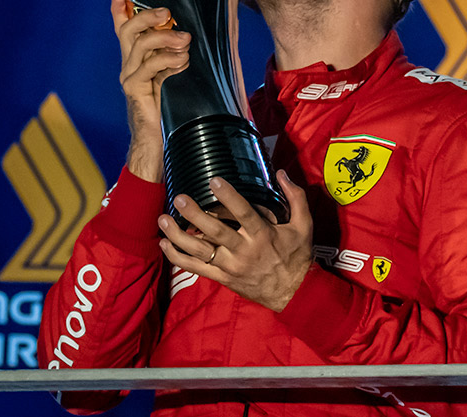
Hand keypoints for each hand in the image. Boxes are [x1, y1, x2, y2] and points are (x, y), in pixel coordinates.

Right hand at [111, 0, 189, 181]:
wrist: (157, 143)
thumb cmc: (171, 109)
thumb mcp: (174, 76)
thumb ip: (176, 56)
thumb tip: (190, 36)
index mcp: (136, 59)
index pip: (122, 28)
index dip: (119, 8)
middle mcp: (129, 65)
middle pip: (129, 30)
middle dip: (148, 16)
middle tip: (169, 13)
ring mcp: (129, 77)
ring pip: (140, 45)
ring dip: (165, 38)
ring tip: (186, 41)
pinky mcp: (135, 90)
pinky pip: (149, 68)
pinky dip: (168, 61)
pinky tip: (182, 62)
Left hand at [157, 171, 312, 311]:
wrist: (294, 293)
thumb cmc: (297, 256)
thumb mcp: (304, 225)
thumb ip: (295, 197)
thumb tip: (281, 173)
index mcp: (263, 235)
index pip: (243, 212)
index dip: (228, 196)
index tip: (214, 180)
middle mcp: (244, 251)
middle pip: (216, 231)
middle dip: (195, 214)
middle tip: (179, 198)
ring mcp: (231, 266)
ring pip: (201, 251)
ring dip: (179, 235)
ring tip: (163, 219)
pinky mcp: (223, 278)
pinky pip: (197, 268)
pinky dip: (179, 257)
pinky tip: (165, 244)